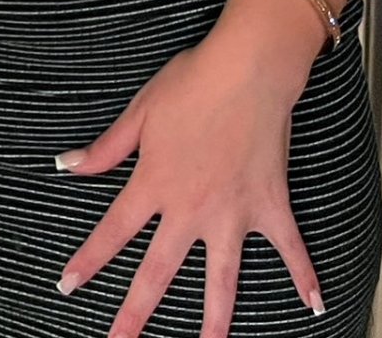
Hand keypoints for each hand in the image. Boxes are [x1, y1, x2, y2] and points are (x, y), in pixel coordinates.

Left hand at [51, 34, 325, 334]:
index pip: (113, 231)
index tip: (68, 285)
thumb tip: (67, 165)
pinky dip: (306, 276)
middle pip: (158, 273)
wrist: (247, 69)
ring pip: (221, 281)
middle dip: (136, 314)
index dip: (88, 260)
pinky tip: (315, 304)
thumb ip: (105, 148)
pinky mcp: (270, 206)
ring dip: (214, 321)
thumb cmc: (194, 81)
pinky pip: (290, 249)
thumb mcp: (139, 111)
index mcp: (154, 184)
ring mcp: (233, 214)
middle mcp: (191, 209)